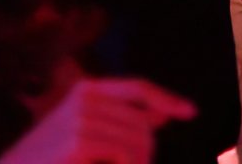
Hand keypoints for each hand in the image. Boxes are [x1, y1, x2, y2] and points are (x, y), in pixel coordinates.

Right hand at [0, 79, 194, 163]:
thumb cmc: (50, 159)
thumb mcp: (87, 132)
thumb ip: (122, 121)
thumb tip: (161, 115)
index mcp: (86, 89)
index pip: (137, 87)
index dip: (166, 98)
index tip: (191, 111)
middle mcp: (84, 98)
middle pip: (143, 122)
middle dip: (145, 150)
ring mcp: (81, 120)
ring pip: (139, 142)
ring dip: (137, 162)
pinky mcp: (78, 143)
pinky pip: (126, 156)